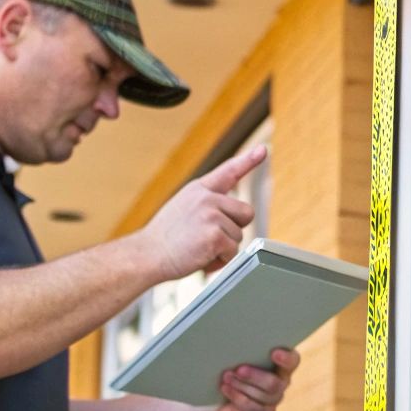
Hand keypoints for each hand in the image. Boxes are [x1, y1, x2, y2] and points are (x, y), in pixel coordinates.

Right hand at [132, 147, 265, 280]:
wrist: (147, 255)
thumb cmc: (165, 238)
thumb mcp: (183, 208)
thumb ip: (206, 206)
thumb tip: (231, 217)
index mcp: (199, 190)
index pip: (228, 171)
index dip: (248, 160)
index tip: (263, 150)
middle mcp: (206, 198)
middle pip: (246, 213)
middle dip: (234, 228)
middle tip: (209, 237)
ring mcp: (211, 215)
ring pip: (239, 236)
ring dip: (224, 248)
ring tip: (199, 248)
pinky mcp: (214, 236)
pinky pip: (233, 252)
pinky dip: (221, 261)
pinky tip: (201, 258)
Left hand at [213, 347, 300, 410]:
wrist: (222, 392)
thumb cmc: (233, 364)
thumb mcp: (239, 355)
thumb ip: (245, 351)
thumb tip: (234, 343)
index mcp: (283, 364)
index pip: (292, 361)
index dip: (286, 359)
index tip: (274, 353)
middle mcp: (282, 383)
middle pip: (273, 384)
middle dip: (254, 377)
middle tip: (238, 370)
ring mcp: (273, 400)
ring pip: (261, 398)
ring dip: (240, 388)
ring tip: (226, 379)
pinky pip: (250, 410)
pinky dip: (235, 399)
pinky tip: (225, 389)